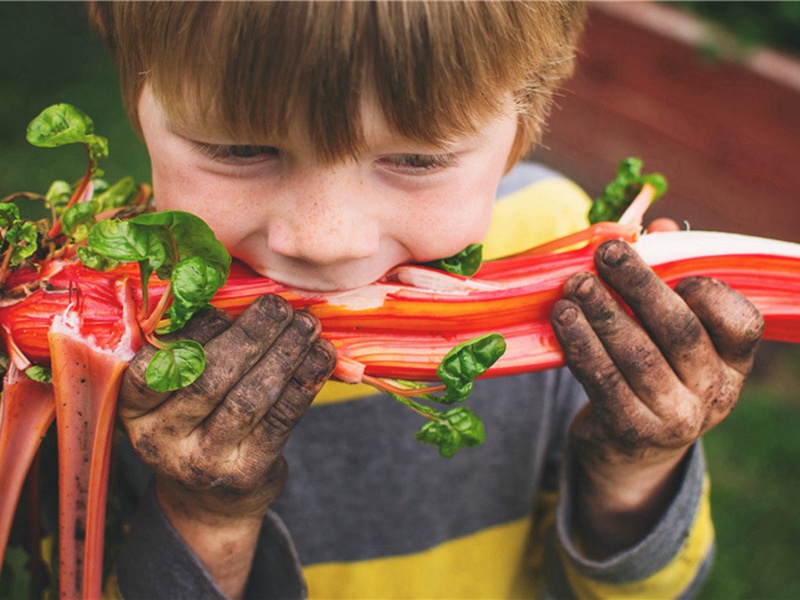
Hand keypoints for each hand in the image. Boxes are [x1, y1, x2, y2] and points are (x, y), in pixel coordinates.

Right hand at [119, 294, 336, 521]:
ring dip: (284, 354)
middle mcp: (159, 438)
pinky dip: (305, 382)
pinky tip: (322, 357)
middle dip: (251, 335)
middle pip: (209, 377)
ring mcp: (201, 461)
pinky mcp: (244, 473)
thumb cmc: (196, 423)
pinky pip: (280, 420)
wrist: (210, 500)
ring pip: (248, 398)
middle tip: (280, 306)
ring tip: (307, 325)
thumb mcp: (176, 393)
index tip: (228, 305)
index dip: (195, 330)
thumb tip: (241, 294)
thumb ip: (196, 348)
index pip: (156, 365)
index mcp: (133, 408)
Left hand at [550, 239, 762, 553]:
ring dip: (601, 313)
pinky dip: (581, 346)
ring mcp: (675, 417)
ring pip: (637, 355)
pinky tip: (562, 318)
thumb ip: (669, 274)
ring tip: (574, 283)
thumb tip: (659, 223)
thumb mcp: (667, 330)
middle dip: (639, 285)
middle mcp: (713, 391)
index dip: (710, 293)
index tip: (672, 265)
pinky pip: (604, 382)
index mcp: (732, 360)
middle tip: (605, 253)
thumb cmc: (650, 368)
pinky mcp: (632, 431)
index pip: (740, 323)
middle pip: (679, 331)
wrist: (629, 448)